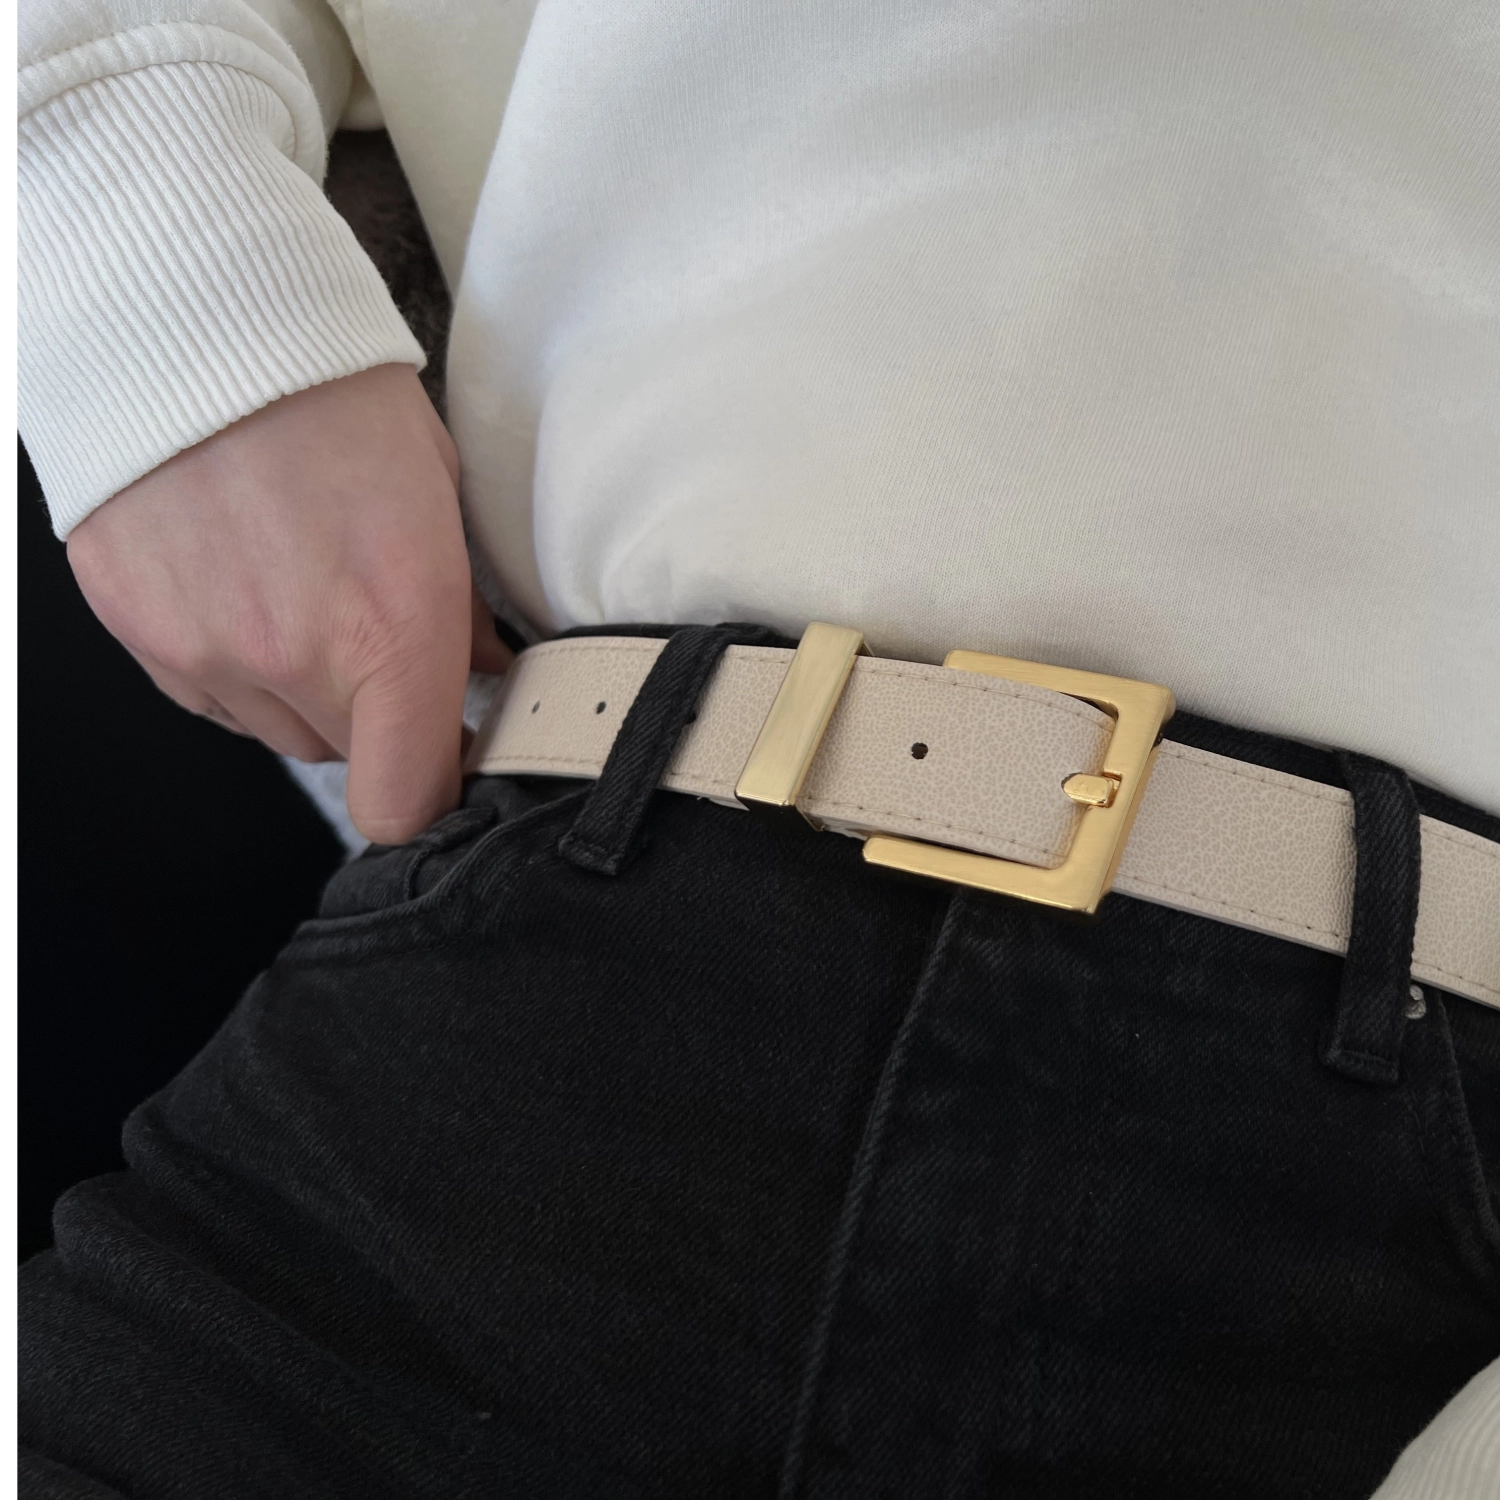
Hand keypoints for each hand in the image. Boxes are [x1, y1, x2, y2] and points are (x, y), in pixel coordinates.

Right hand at [66, 364, 511, 843]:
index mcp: (391, 630)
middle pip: (347, 759)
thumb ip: (461, 608)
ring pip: (277, 731)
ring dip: (302, 693)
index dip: (431, 795)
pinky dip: (234, 668)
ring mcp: (205, 651)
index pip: (407, 801)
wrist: (188, 319)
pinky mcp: (139, 631)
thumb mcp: (435, 494)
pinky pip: (209, 697)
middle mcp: (293, 657)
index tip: (444, 761)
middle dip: (373, 716)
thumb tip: (481, 668)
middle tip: (375, 635)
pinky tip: (244, 588)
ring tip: (303, 594)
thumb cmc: (326, 392)